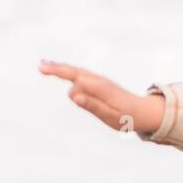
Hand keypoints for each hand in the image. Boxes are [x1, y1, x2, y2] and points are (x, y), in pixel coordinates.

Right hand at [39, 59, 164, 134]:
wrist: (143, 111)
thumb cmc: (127, 117)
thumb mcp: (110, 115)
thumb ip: (92, 105)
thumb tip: (73, 94)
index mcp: (102, 88)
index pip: (79, 79)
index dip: (64, 76)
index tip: (53, 77)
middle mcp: (99, 80)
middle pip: (75, 71)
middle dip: (58, 68)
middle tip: (39, 66)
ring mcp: (98, 80)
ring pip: (76, 71)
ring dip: (60, 68)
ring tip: (43, 65)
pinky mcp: (97, 83)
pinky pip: (79, 74)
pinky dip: (67, 71)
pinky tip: (58, 70)